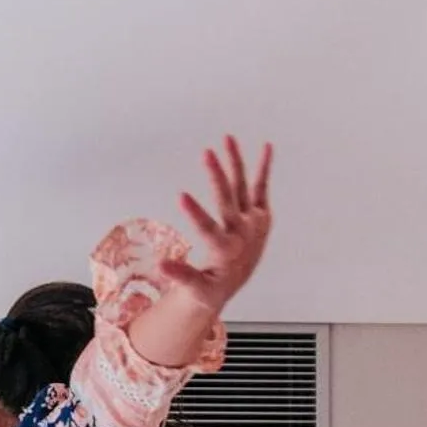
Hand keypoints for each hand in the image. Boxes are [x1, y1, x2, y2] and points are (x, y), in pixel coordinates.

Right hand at [163, 137, 272, 311]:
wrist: (234, 282)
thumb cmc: (210, 286)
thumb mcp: (195, 288)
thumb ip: (180, 275)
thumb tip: (160, 265)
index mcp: (226, 251)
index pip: (208, 229)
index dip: (195, 213)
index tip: (181, 195)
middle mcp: (242, 233)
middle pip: (227, 199)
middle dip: (216, 175)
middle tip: (206, 153)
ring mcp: (253, 222)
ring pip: (243, 187)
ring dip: (235, 162)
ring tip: (227, 139)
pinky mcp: (260, 215)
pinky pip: (261, 188)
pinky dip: (264, 168)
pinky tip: (266, 146)